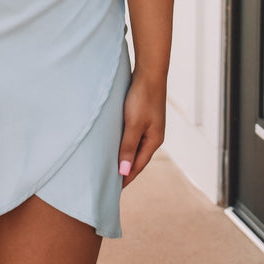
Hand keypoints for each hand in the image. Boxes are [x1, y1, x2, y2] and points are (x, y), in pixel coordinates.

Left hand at [117, 71, 166, 187]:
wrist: (149, 72)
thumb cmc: (142, 97)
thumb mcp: (133, 124)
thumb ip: (128, 147)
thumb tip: (124, 172)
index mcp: (154, 141)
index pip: (137, 166)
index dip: (125, 178)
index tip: (112, 190)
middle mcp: (153, 135)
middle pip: (137, 158)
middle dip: (125, 171)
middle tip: (109, 182)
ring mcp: (149, 126)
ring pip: (134, 147)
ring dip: (124, 157)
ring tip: (110, 166)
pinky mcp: (143, 116)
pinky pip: (132, 135)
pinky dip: (124, 143)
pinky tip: (115, 144)